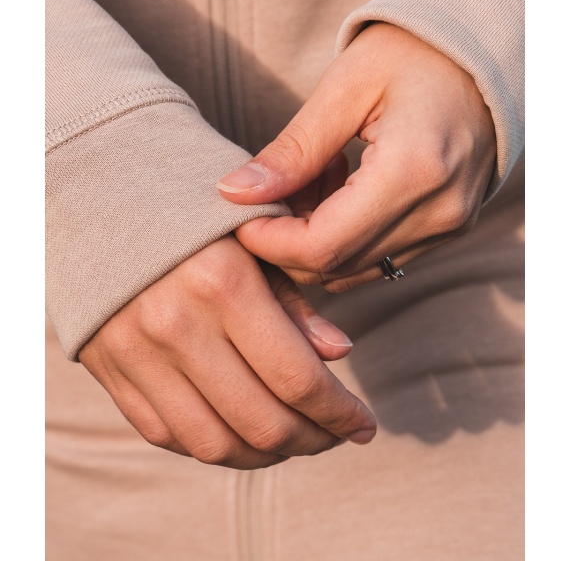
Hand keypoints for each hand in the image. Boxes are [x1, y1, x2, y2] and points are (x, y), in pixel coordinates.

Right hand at [78, 235, 375, 469]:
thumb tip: (338, 354)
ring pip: (215, 444)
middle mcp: (176, 325)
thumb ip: (293, 302)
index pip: (296, 377)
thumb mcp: (250, 239)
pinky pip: (169, 435)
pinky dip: (215, 446)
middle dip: (312, 440)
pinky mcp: (112, 372)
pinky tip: (242, 433)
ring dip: (266, 455)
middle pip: (261, 422)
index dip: (340, 413)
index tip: (363, 425)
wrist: (100, 207)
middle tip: (334, 435)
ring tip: (294, 441)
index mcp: (221, 282)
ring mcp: (137, 354)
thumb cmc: (190, 218)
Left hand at [217, 23, 495, 290]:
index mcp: (414, 171)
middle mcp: (438, 212)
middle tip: (274, 186)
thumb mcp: (345, 89)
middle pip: (334, 267)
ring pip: (352, 270)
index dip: (268, 242)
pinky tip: (342, 189)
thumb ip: (292, 151)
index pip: (322, 246)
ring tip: (315, 177)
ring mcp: (447, 227)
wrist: (484, 54)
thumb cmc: (413, 54)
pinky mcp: (447, 230)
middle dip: (285, 240)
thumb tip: (235, 193)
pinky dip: (343, 237)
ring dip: (313, 239)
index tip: (239, 214)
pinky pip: (377, 258)